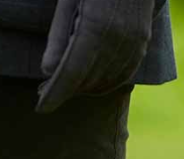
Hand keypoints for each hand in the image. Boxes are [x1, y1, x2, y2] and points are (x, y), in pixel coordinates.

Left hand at [36, 0, 156, 113]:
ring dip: (84, 89)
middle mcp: (116, 40)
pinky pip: (124, 74)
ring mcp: (133, 42)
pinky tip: (91, 82)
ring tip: (66, 86)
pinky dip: (105, 83)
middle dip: (65, 91)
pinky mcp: (143, 41)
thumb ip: (59, 35)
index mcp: (94, 27)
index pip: (70, 74)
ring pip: (105, 81)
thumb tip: (48, 71)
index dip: (54, 95)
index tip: (40, 108)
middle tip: (45, 90)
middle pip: (86, 81)